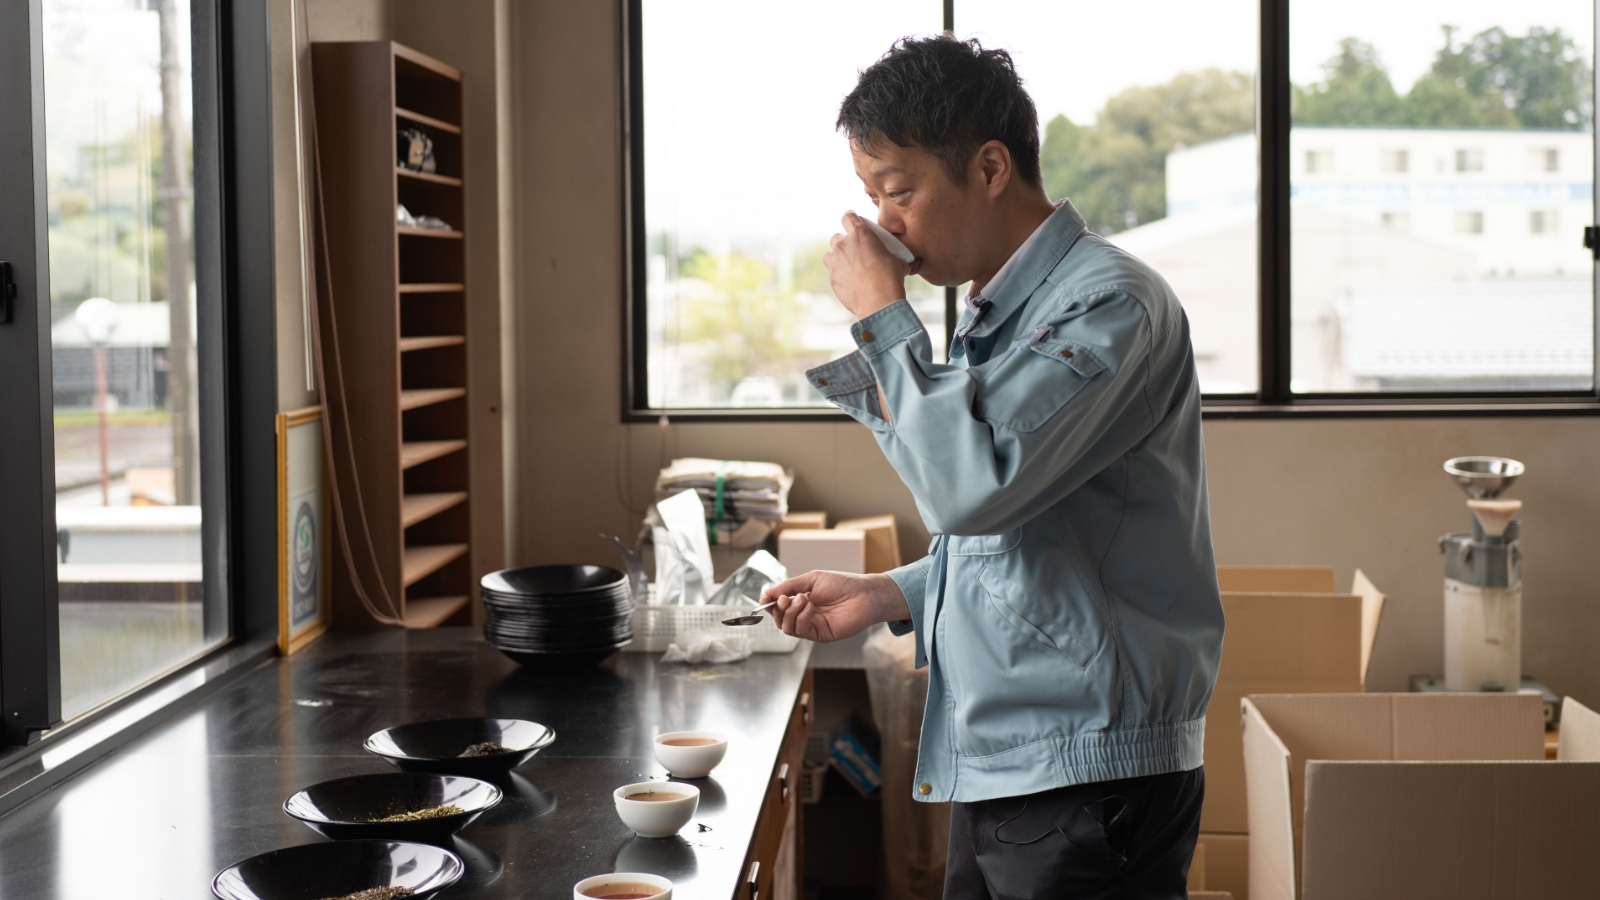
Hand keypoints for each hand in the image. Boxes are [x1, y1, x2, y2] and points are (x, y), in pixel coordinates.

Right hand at [760, 571, 910, 642]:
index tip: (765, 599)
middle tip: (786, 598)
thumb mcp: (811, 580)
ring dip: (790, 612)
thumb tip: (767, 592)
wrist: (863, 594)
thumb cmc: (841, 584)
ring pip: (787, 627)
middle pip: (780, 619)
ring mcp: (812, 626)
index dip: (770, 604)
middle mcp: (805, 615)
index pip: (779, 607)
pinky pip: (801, 631)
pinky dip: (801, 618)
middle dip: (778, 609)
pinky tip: (809, 607)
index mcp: (801, 601)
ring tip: (802, 599)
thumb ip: (789, 586)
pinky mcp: (820, 635)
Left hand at [823, 213, 907, 319]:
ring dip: (837, 258)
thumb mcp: (896, 261)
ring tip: (849, 266)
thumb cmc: (890, 278)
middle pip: (837, 237)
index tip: (853, 222)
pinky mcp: (832, 279)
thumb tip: (905, 263)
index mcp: (860, 234)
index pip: (848, 217)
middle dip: (844, 242)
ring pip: (830, 255)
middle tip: (855, 251)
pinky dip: (839, 275)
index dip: (851, 218)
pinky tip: (851, 282)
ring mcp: (835, 262)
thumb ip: (891, 256)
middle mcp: (843, 245)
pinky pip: (833, 273)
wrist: (878, 302)